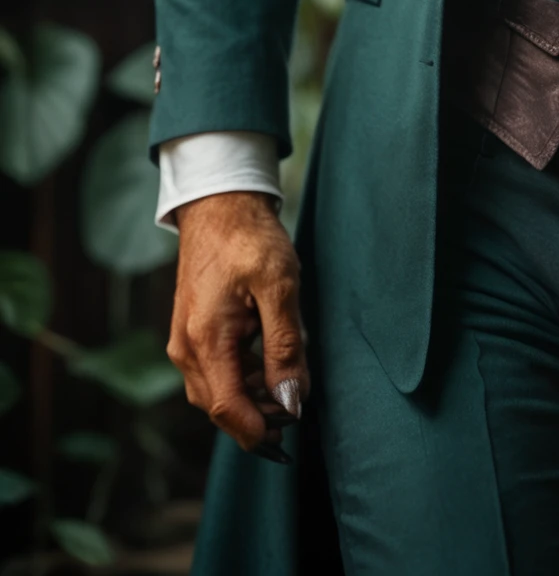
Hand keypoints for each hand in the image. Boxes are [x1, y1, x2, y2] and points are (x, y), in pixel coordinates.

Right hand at [167, 191, 308, 454]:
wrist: (219, 204)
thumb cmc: (250, 239)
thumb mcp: (279, 286)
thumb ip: (285, 347)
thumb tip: (291, 402)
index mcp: (205, 340)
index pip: (228, 410)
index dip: (260, 431)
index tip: (291, 430)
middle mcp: (186, 349)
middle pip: (221, 408)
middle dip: (259, 415)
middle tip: (297, 398)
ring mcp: (184, 342)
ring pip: (217, 393)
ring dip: (252, 396)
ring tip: (287, 373)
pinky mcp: (190, 334)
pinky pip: (214, 373)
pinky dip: (242, 377)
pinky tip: (268, 359)